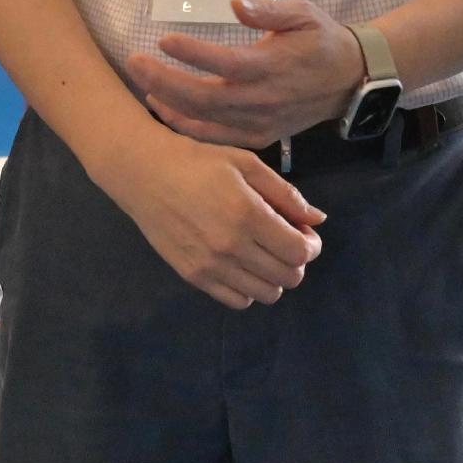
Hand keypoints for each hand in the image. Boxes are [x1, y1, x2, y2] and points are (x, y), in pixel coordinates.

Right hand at [97, 130, 327, 307]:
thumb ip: (285, 194)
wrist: (145, 173)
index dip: (311, 245)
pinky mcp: (193, 277)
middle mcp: (231, 246)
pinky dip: (250, 289)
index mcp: (248, 214)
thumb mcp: (246, 164)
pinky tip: (243, 265)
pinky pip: (238, 301)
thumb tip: (318, 220)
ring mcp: (211, 266)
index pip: (299, 252)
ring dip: (275, 277)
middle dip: (296, 261)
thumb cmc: (199, 161)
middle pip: (288, 277)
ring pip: (267, 294)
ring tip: (264, 254)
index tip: (304, 232)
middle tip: (286, 241)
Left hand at [136, 0, 366, 148]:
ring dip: (171, 106)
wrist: (349, 81)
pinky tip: (166, 112)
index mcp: (272, 66)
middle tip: (134, 63)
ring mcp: (260, 123)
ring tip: (143, 86)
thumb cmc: (321, 39)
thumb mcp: (303, 13)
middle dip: (165, 81)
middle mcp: (262, 99)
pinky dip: (189, 129)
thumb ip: (268, 10)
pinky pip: (218, 138)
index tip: (163, 39)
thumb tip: (234, 3)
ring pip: (207, 121)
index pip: (225, 63)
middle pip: (205, 97)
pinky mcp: (260, 137)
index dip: (193, 54)